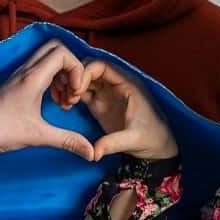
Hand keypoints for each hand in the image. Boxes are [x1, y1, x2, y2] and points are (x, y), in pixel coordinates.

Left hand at [0, 40, 92, 160]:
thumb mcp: (37, 136)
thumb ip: (67, 141)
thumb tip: (91, 153)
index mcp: (32, 77)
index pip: (63, 52)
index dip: (77, 69)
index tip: (77, 93)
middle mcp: (26, 71)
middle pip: (56, 50)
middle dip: (72, 69)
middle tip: (73, 93)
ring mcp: (19, 76)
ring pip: (48, 60)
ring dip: (62, 76)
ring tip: (65, 101)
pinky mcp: (16, 85)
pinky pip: (40, 71)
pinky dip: (52, 82)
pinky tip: (53, 103)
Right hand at [52, 59, 177, 160]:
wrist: (155, 148)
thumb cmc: (151, 139)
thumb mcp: (133, 140)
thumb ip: (113, 143)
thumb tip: (94, 152)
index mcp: (127, 84)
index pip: (102, 66)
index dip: (86, 73)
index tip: (76, 89)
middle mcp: (115, 85)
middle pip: (90, 69)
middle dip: (75, 78)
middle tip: (66, 95)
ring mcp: (106, 94)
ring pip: (84, 79)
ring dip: (71, 86)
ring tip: (64, 102)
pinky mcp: (99, 104)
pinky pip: (82, 92)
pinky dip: (72, 95)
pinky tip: (65, 106)